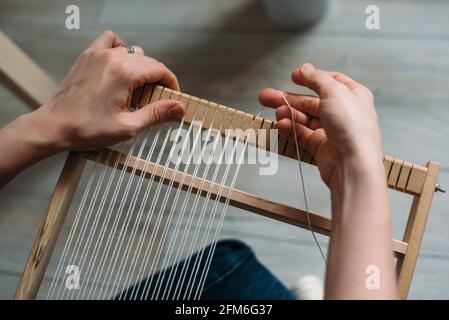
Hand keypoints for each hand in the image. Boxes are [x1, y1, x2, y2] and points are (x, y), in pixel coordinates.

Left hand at [33, 30, 184, 150]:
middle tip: (156, 99)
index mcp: (123, 74)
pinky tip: (120, 66)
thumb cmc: (85, 128)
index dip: (171, 83)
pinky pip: (110, 42)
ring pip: (132, 52)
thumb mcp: (128, 126)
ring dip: (141, 67)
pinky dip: (120, 49)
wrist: (54, 126)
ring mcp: (97, 55)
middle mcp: (111, 59)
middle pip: (148, 61)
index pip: (160, 70)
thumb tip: (178, 107)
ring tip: (137, 88)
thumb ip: (156, 114)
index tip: (172, 96)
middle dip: (158, 79)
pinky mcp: (87, 57)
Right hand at [259, 63, 382, 188]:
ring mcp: (331, 131)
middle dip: (289, 99)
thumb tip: (305, 68)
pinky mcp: (321, 147)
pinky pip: (301, 134)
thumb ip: (317, 78)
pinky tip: (282, 125)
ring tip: (276, 113)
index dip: (311, 78)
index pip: (330, 82)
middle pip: (311, 101)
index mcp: (353, 95)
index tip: (294, 77)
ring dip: (288, 114)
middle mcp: (343, 113)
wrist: (352, 163)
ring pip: (304, 118)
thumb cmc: (352, 127)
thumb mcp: (334, 91)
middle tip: (267, 96)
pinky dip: (291, 129)